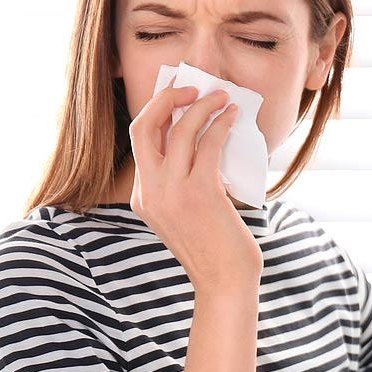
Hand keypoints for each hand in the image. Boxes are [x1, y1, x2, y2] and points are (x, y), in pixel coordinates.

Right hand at [126, 85, 263, 294]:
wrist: (225, 283)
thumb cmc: (216, 250)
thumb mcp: (187, 216)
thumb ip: (185, 186)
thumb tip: (206, 144)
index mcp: (143, 198)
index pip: (140, 144)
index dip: (158, 114)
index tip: (179, 99)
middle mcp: (151, 193)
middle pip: (143, 128)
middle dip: (165, 100)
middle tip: (191, 88)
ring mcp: (172, 193)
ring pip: (178, 131)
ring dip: (201, 107)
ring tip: (222, 97)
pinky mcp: (200, 194)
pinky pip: (207, 145)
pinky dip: (220, 125)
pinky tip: (232, 117)